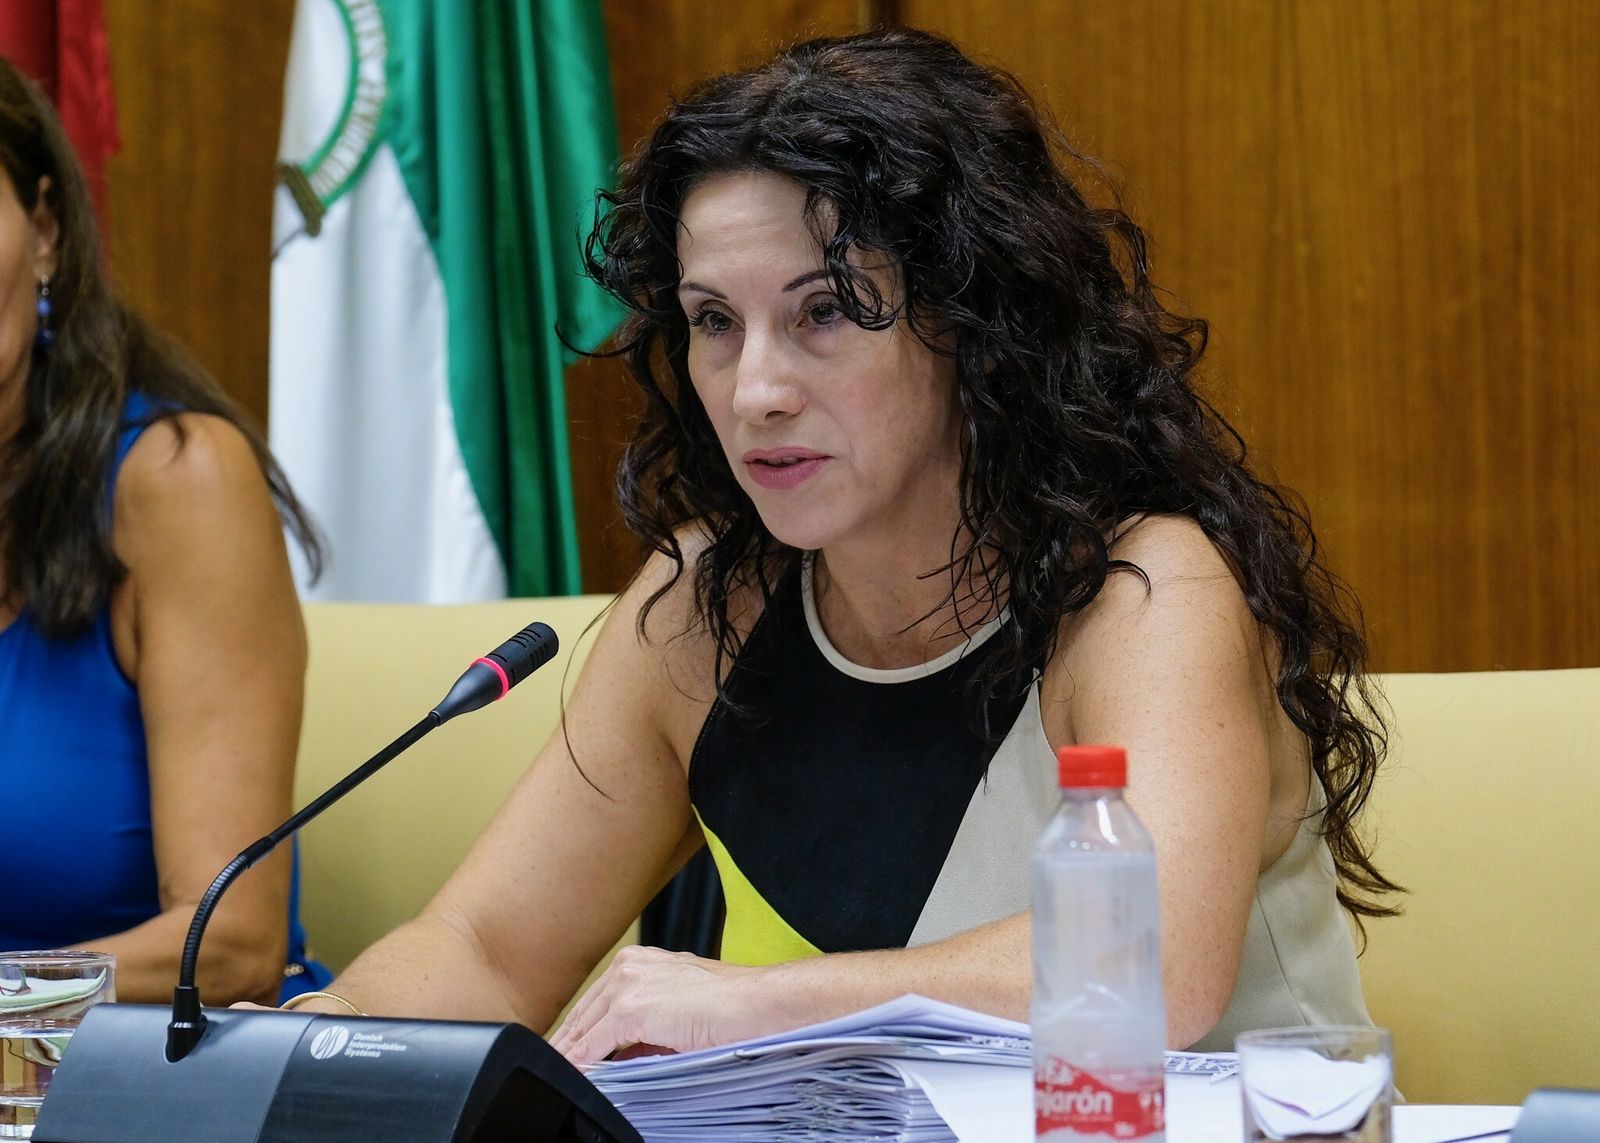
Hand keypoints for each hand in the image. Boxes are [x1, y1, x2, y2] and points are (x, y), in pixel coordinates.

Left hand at [549, 945, 776, 1065]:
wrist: (757, 1005)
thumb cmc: (732, 1007)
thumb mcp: (678, 1010)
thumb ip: (645, 1028)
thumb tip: (621, 1053)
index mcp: (641, 961)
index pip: (596, 1000)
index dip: (578, 1030)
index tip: (568, 1050)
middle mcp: (629, 966)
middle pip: (583, 1013)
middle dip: (568, 1043)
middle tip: (556, 1067)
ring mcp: (628, 985)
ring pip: (584, 1029)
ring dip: (572, 1055)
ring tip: (561, 1077)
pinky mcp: (631, 1009)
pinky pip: (593, 1046)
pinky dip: (583, 1065)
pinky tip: (578, 1078)